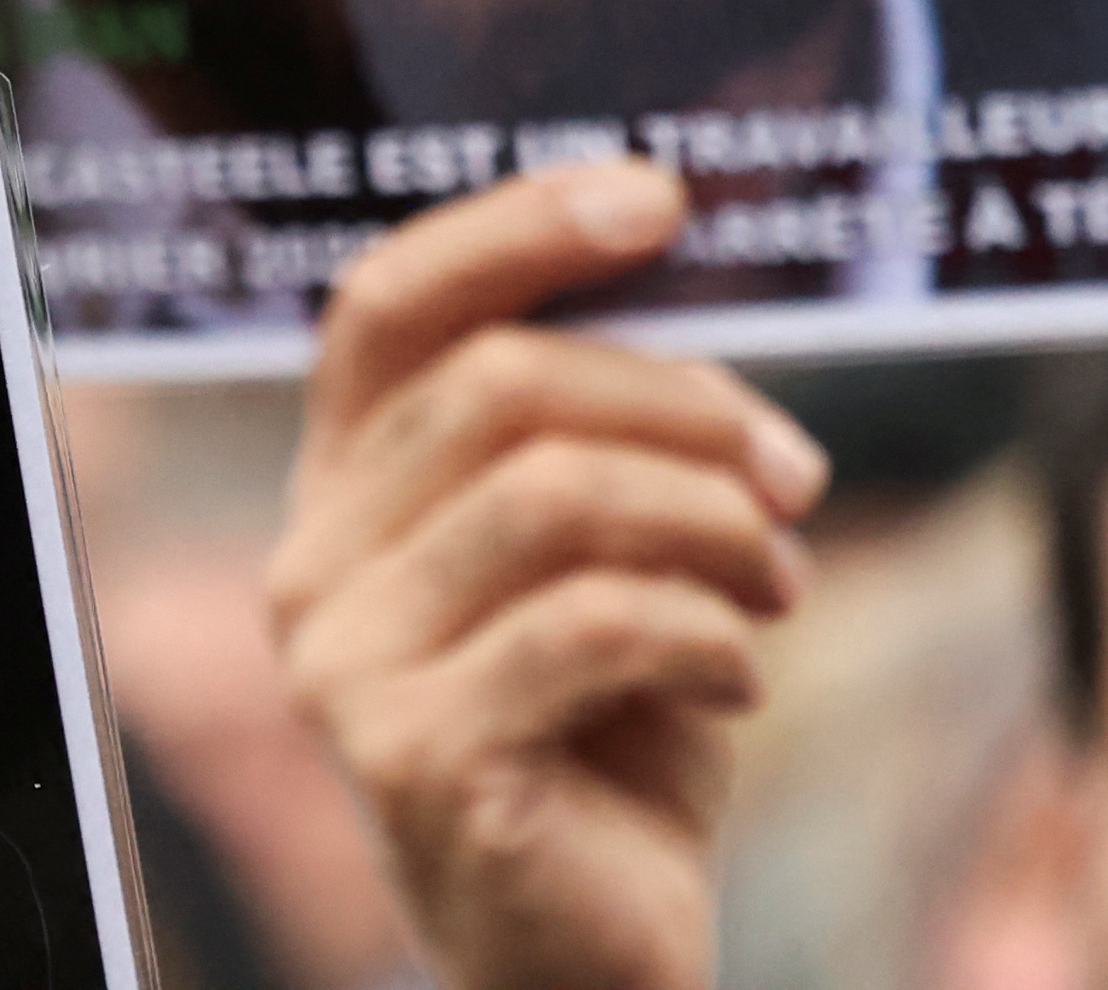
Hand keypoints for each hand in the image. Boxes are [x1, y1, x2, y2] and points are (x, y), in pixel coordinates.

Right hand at [269, 163, 827, 989]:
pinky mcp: (412, 758)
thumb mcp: (610, 556)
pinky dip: (705, 633)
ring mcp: (346, 669)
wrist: (592, 955)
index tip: (661, 194)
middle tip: (796, 479)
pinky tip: (745, 677)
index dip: (517, 224)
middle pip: (504, 383)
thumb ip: (610, 436)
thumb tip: (692, 327)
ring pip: (557, 495)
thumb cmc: (610, 736)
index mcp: (347, 494)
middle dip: (686, 409)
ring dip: (713, 525)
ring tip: (779, 585)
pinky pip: (590, 625)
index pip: (387, 305)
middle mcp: (312, 568)